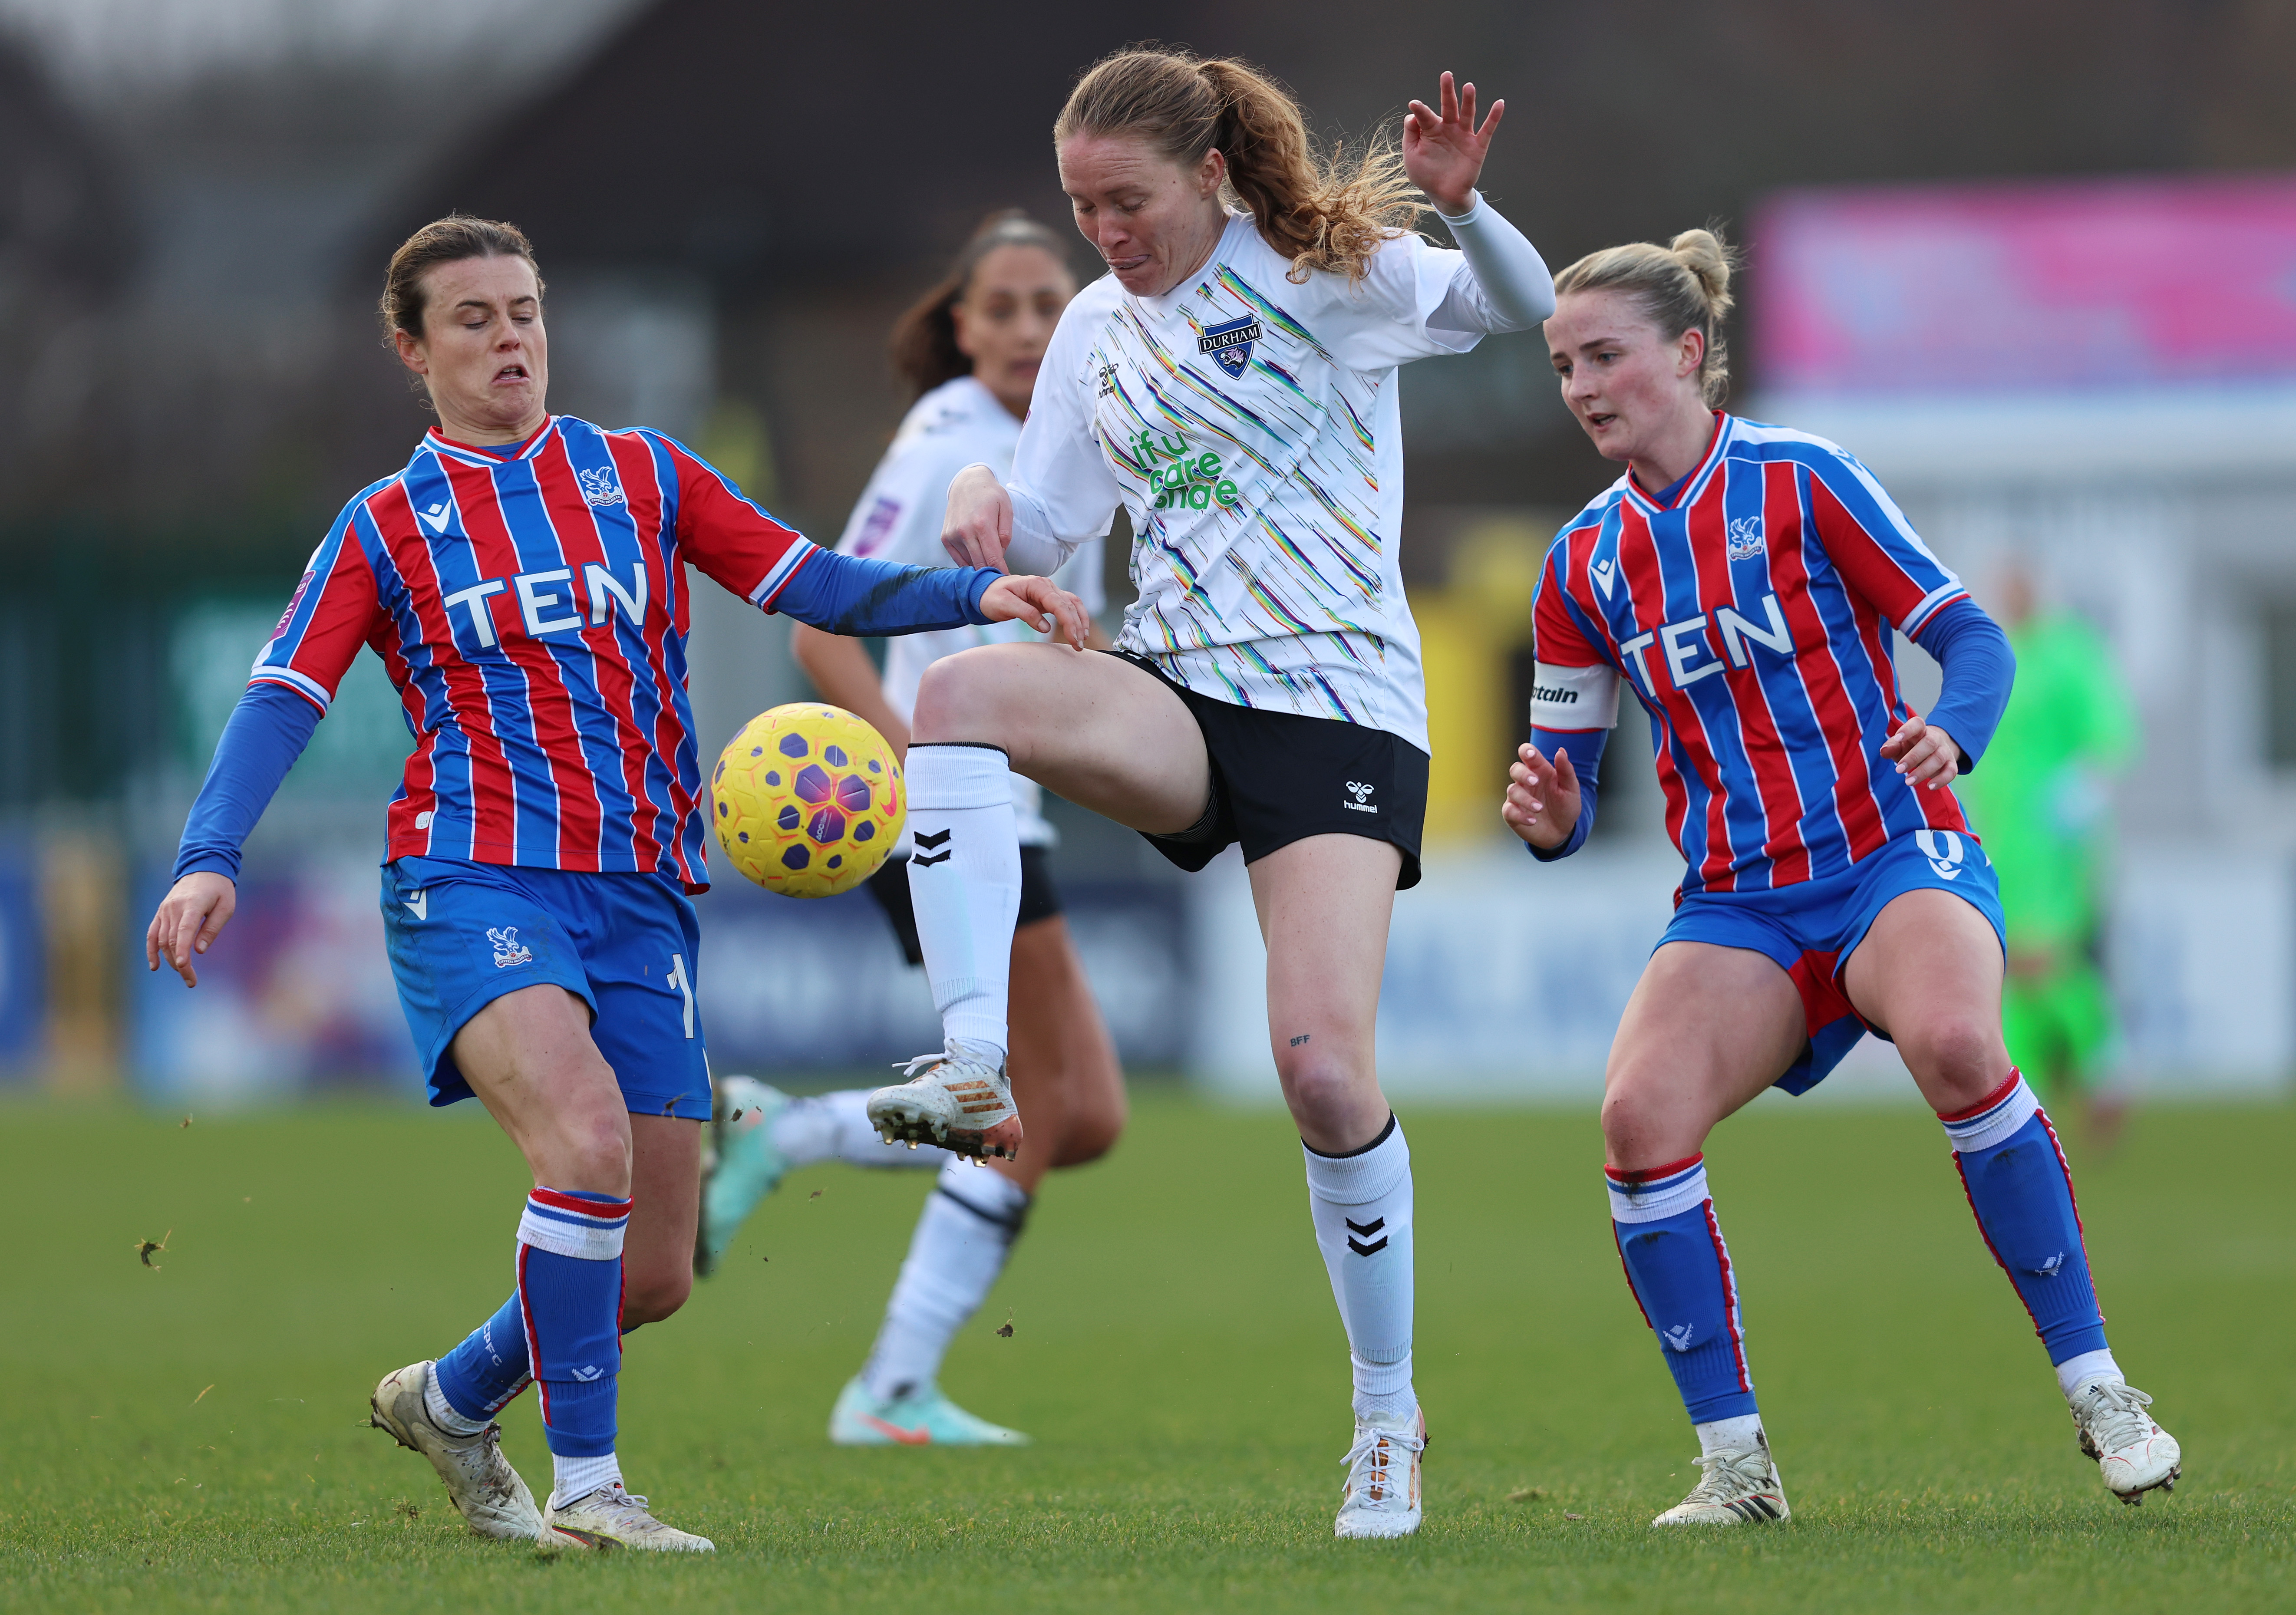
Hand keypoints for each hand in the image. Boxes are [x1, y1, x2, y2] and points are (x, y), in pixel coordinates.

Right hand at [146, 871, 236, 987]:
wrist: (203, 867)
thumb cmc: (219, 889)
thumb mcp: (226, 907)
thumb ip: (212, 928)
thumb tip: (200, 950)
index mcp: (192, 905)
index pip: (183, 931)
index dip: (182, 950)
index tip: (184, 966)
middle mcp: (174, 908)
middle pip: (172, 940)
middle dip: (180, 964)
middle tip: (192, 981)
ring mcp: (164, 910)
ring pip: (161, 940)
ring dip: (170, 960)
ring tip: (183, 975)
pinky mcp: (161, 912)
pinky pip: (152, 933)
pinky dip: (151, 950)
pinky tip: (155, 966)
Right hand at [941, 464, 1012, 571]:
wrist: (967, 483)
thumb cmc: (990, 495)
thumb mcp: (1006, 508)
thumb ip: (1006, 533)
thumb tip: (1001, 553)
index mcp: (982, 524)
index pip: (993, 558)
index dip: (1001, 571)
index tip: (1007, 579)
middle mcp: (964, 531)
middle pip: (980, 564)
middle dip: (991, 572)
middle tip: (1000, 576)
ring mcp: (952, 535)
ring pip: (969, 563)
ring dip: (980, 565)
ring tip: (988, 561)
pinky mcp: (945, 538)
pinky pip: (958, 559)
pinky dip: (968, 561)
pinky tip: (977, 555)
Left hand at [980, 574, 1091, 650]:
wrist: (985, 591)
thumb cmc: (992, 597)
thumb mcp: (1004, 605)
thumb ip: (1025, 613)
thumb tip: (1045, 627)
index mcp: (1037, 584)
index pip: (1059, 603)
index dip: (1068, 621)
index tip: (1073, 638)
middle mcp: (1047, 585)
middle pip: (1069, 605)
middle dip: (1077, 626)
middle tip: (1078, 646)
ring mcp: (1049, 591)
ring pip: (1073, 604)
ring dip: (1080, 621)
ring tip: (1081, 640)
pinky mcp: (1049, 599)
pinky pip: (1068, 606)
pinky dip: (1076, 617)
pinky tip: (1079, 630)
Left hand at [1404, 70, 1503, 216]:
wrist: (1443, 195)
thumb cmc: (1426, 173)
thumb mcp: (1411, 156)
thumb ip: (1410, 135)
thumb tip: (1412, 114)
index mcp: (1431, 130)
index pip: (1424, 116)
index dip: (1420, 110)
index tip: (1414, 104)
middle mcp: (1448, 128)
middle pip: (1448, 106)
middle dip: (1447, 91)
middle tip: (1446, 75)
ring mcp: (1463, 136)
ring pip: (1467, 114)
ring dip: (1468, 100)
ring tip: (1468, 86)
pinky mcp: (1477, 146)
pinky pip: (1487, 130)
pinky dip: (1494, 117)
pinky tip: (1500, 104)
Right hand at [1501, 741, 1580, 849]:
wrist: (1562, 832)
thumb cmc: (1566, 806)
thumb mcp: (1571, 789)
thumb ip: (1566, 770)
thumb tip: (1561, 751)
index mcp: (1540, 771)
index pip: (1528, 754)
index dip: (1526, 751)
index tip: (1530, 754)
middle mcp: (1526, 782)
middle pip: (1515, 769)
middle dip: (1523, 774)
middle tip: (1535, 782)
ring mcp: (1518, 798)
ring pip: (1513, 790)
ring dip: (1526, 799)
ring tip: (1540, 808)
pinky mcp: (1513, 814)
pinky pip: (1509, 810)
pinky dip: (1520, 815)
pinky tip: (1532, 820)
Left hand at [1881, 713, 1960, 789]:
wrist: (1931, 751)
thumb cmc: (1910, 747)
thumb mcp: (1899, 745)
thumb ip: (1891, 747)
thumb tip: (1884, 751)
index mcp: (1920, 730)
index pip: (1917, 724)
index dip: (1908, 729)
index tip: (1898, 738)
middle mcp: (1935, 738)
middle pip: (1929, 743)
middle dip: (1913, 757)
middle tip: (1899, 770)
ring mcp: (1944, 751)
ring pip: (1938, 758)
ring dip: (1923, 771)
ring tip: (1908, 782)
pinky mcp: (1951, 764)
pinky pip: (1951, 772)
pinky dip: (1941, 780)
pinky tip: (1929, 787)